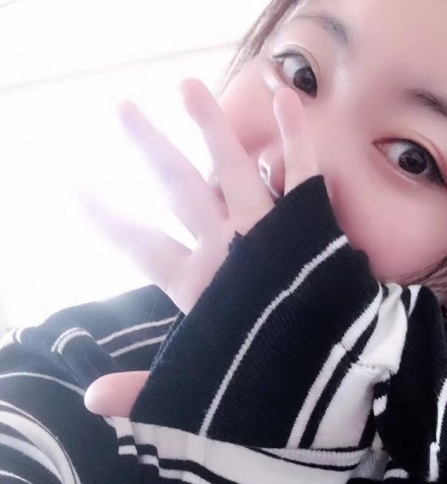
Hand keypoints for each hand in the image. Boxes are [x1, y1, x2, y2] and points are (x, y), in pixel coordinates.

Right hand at [84, 79, 317, 415]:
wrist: (335, 373)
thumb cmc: (268, 381)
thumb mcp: (200, 388)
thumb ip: (146, 388)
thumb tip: (90, 400)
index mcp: (196, 284)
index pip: (138, 243)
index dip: (105, 216)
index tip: (73, 185)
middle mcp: (224, 246)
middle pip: (177, 187)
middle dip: (149, 148)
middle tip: (123, 108)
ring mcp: (266, 229)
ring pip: (229, 166)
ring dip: (208, 124)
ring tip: (188, 84)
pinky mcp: (307, 222)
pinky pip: (300, 170)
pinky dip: (292, 133)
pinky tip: (286, 94)